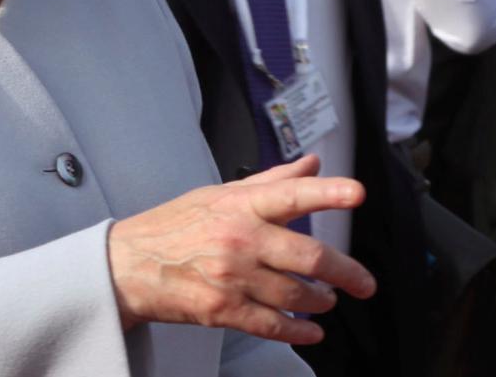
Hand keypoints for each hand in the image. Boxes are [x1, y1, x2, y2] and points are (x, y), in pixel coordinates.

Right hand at [107, 155, 374, 343]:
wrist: (131, 263)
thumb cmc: (176, 225)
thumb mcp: (220, 194)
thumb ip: (273, 181)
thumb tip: (312, 165)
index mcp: (239, 204)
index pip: (291, 194)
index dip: (327, 193)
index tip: (356, 193)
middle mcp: (239, 238)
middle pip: (308, 256)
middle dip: (347, 272)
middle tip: (364, 282)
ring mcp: (232, 276)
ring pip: (296, 294)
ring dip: (321, 301)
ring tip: (328, 300)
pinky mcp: (224, 309)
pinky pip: (274, 324)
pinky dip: (299, 331)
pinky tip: (310, 330)